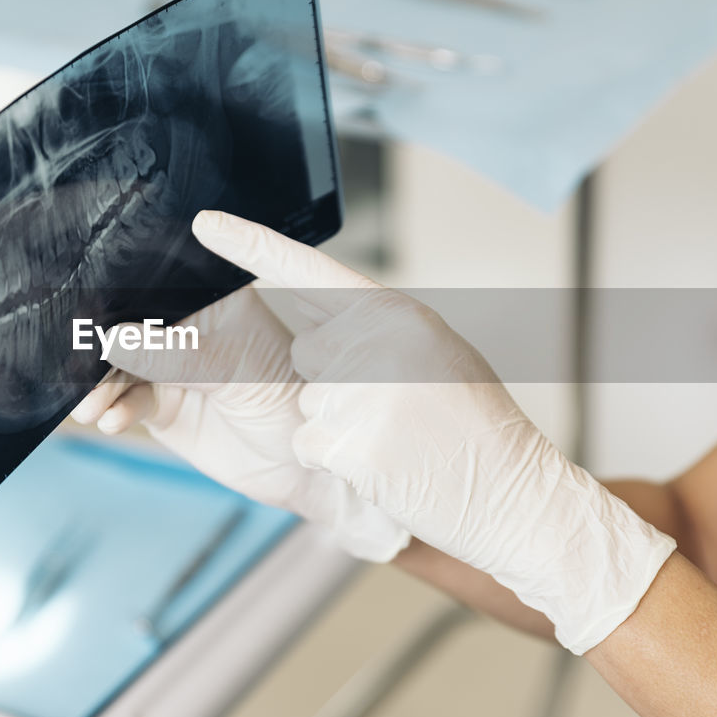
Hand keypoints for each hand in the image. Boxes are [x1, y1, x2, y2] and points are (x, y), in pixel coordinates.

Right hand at [71, 286, 408, 562]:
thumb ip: (176, 355)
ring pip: (117, 366)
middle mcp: (185, 328)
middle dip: (98, 343)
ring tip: (91, 405)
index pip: (156, 283)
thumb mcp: (232, 368)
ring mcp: (169, 367)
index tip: (88, 304)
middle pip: (126, 324)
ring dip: (98, 384)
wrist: (300, 467)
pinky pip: (125, 402)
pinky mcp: (161, 406)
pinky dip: (112, 409)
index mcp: (210, 298)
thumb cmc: (288, 399)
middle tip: (76, 359)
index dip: (120, 290)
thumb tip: (114, 341)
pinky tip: (110, 419)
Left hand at [193, 210, 675, 654]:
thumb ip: (375, 332)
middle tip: (397, 410)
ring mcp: (359, 392)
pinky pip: (310, 447)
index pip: (308, 270)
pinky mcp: (347, 442)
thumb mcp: (433, 353)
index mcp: (394, 312)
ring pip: (306, 407)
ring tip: (400, 440)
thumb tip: (314, 337)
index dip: (252, 245)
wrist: (512, 492)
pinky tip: (388, 467)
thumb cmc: (474, 427)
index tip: (204, 225)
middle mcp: (373, 341)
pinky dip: (340, 464)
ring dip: (340, 430)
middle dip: (335, 385)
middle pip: (305, 354)